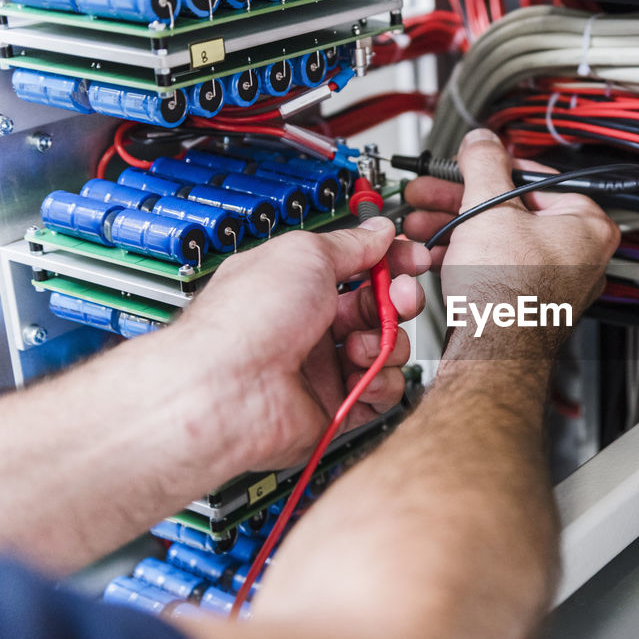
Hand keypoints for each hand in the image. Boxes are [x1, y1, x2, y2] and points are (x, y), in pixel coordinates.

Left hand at [176, 219, 429, 472]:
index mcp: (298, 288)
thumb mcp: (305, 254)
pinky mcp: (336, 408)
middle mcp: (310, 327)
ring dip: (386, 342)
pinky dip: (382, 382)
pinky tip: (364, 375)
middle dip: (397, 300)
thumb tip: (379, 230)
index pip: (360, 270)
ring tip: (360, 344)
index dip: (390, 263)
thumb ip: (352, 244)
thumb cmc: (245, 321)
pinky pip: (381, 392)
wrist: (226, 390)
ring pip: (387, 350)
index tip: (412, 258)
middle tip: (399, 297)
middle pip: (379, 309)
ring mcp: (323, 370)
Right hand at [403, 129, 619, 353]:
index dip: (492, 167)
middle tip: (434, 192)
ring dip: (457, 227)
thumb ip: (485, 164)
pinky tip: (436, 250)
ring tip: (424, 221)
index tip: (468, 164)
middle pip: (514, 209)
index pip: (538, 178)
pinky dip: (468, 256)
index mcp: (588, 225)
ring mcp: (557, 281)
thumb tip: (483, 141)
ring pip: (501, 239)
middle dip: (463, 199)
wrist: (492, 351)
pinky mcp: (531, 302)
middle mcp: (580, 255)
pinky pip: (499, 267)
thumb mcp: (489, 209)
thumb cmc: (508, 293)